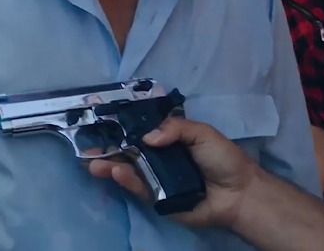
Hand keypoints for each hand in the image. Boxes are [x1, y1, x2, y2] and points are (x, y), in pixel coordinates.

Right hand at [87, 117, 261, 228]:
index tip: (100, 123)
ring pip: (128, 172)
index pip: (140, 133)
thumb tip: (146, 137)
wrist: (239, 193)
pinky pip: (139, 189)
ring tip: (93, 163)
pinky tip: (116, 171)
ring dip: (109, 166)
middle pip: (127, 154)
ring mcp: (157, 180)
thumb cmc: (223, 159)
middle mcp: (159, 160)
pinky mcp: (158, 200)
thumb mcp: (202, 133)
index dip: (120, 130)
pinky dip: (126, 181)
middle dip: (106, 151)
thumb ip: (175, 129)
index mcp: (168, 141)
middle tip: (84, 150)